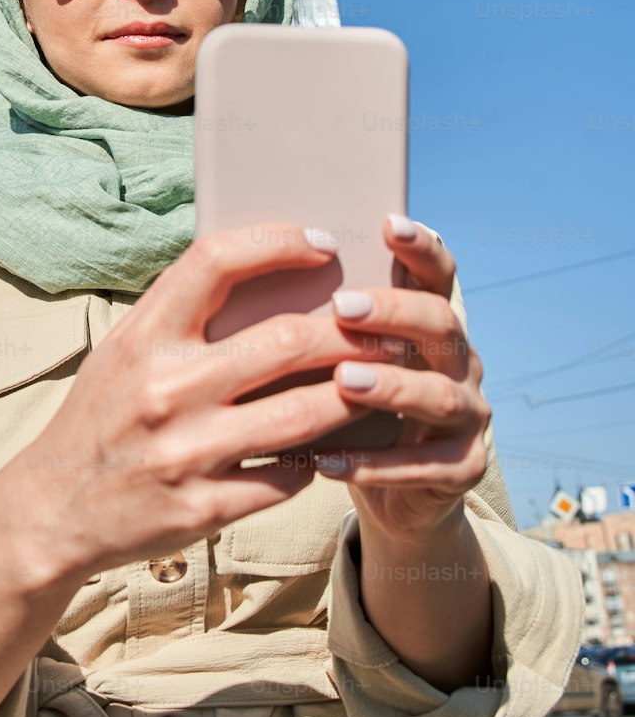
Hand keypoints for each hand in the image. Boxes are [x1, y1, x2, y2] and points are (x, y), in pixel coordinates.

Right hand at [16, 222, 424, 581]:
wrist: (52, 511)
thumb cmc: (99, 417)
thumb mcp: (123, 350)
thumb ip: (182, 313)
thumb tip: (266, 269)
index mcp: (143, 338)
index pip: (215, 262)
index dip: (278, 242)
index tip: (323, 244)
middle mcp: (164, 390)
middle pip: (285, 341)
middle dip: (348, 331)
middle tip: (384, 327)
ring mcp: (186, 453)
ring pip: (303, 414)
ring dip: (354, 395)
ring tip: (383, 380)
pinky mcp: (204, 509)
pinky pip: (288, 478)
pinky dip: (320, 459)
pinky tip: (338, 446)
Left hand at [313, 215, 490, 542]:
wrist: (392, 493)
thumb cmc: (348, 409)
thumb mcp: (334, 362)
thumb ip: (318, 325)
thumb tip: (249, 282)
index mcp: (429, 323)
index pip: (436, 274)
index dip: (420, 247)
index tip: (387, 223)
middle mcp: (459, 360)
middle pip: (441, 323)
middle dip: (393, 312)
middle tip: (342, 307)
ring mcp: (468, 413)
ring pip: (439, 394)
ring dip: (390, 385)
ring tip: (343, 380)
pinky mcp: (465, 467)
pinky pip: (425, 465)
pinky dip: (375, 463)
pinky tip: (329, 459)